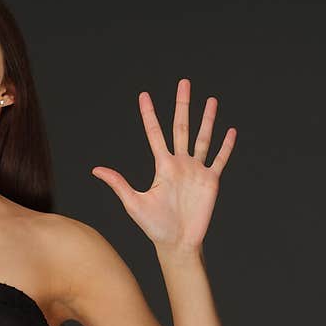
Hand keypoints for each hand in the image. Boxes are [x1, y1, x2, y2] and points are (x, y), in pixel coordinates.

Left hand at [91, 78, 235, 253]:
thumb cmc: (154, 226)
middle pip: (181, 127)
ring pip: (203, 138)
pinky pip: (219, 159)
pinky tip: (229, 131)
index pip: (155, 133)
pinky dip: (225, 146)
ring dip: (207, 119)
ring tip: (211, 100)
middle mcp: (179, 164)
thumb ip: (118, 183)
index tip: (144, 95)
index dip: (149, 114)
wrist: (177, 243)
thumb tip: (96, 169)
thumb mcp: (133, 203)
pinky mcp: (211, 181)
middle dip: (182, 105)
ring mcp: (196, 171)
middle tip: (184, 82)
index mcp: (162, 166)